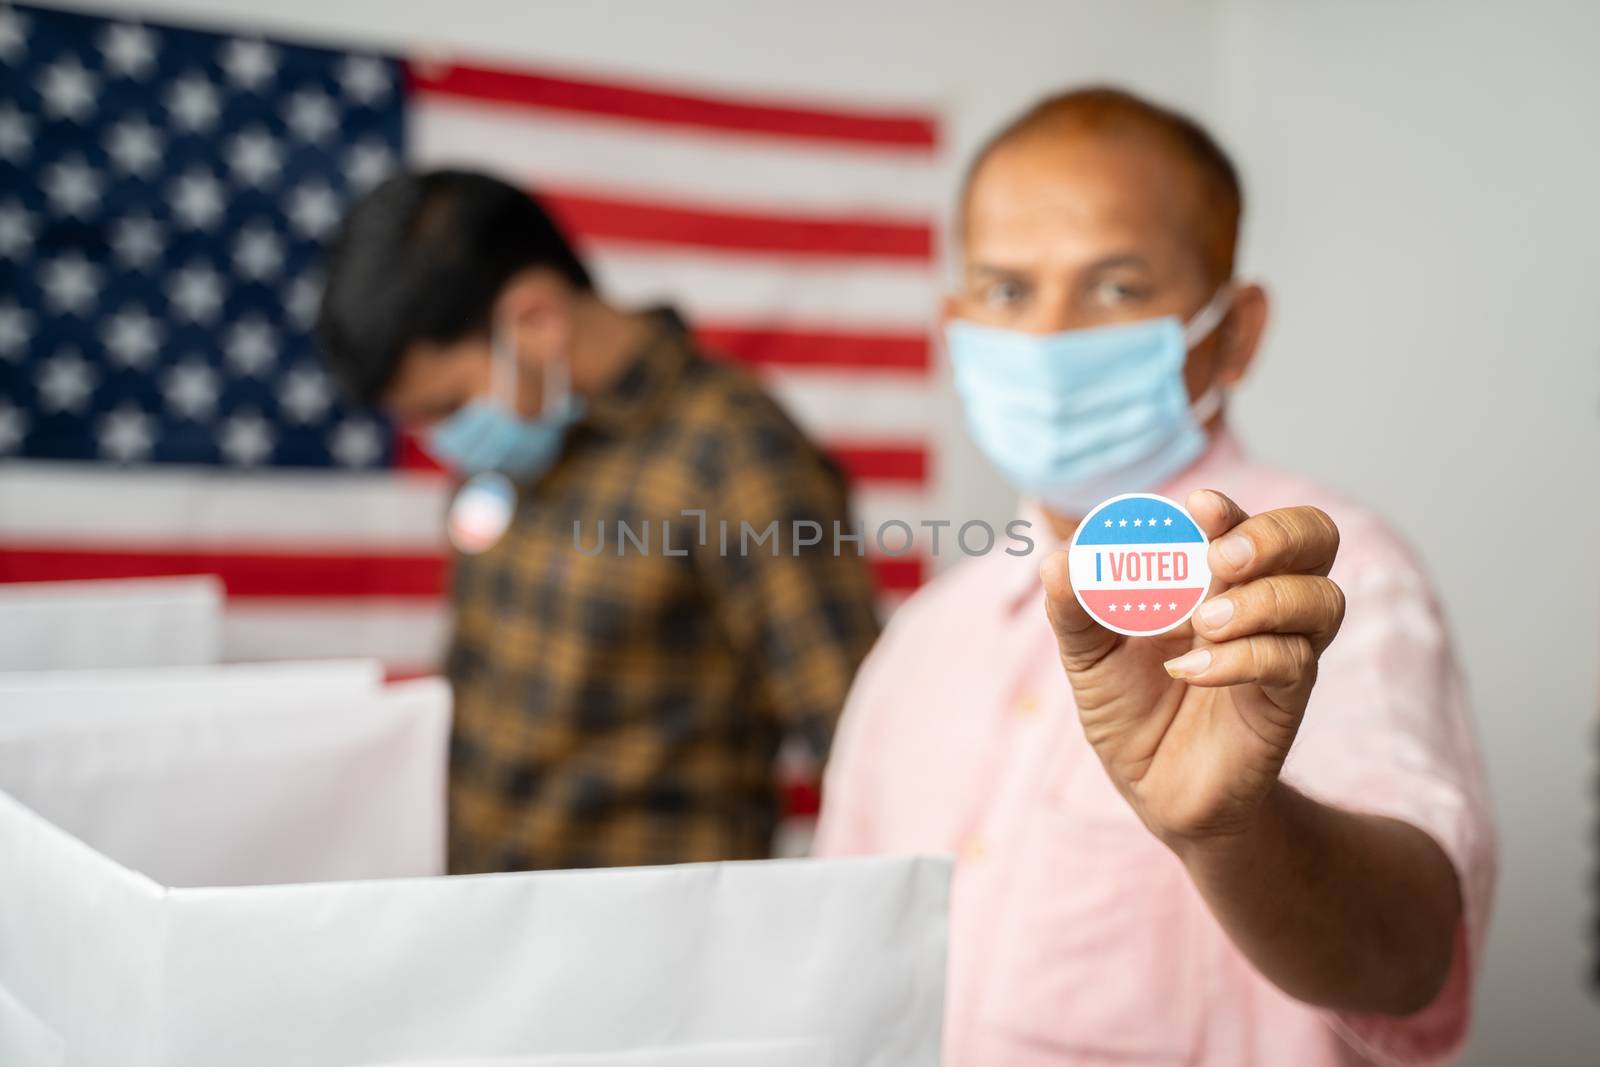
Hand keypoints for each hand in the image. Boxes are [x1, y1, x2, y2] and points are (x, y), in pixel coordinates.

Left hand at [1041, 489, 1344, 850]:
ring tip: (1203, 623)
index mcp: (1213, 577)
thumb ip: (1073, 608)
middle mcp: (1259, 603)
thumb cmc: (1130, 708)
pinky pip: (1293, 662)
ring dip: (1264, 600)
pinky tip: (1191, 672)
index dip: (1232, 510)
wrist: (1156, 789)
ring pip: (1321, 598)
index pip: (1246, 523)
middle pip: (1315, 539)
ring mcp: (1280, 650)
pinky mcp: (1285, 700)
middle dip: (1274, 535)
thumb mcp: (1087, 655)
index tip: (1199, 508)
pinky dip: (1243, 659)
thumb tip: (1057, 561)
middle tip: (1221, 559)